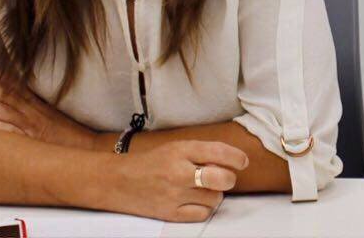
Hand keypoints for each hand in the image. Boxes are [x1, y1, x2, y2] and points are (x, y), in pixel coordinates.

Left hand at [0, 64, 96, 150]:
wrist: (88, 148)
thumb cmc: (65, 133)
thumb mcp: (47, 113)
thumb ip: (28, 104)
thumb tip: (4, 99)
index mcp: (34, 100)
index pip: (10, 82)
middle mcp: (32, 109)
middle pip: (3, 93)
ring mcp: (32, 125)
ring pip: (3, 110)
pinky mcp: (33, 141)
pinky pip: (11, 132)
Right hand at [112, 140, 248, 222]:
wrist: (120, 181)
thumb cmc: (150, 162)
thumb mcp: (174, 148)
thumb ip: (199, 153)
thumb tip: (226, 163)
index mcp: (180, 150)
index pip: (217, 151)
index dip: (235, 157)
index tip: (243, 161)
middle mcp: (179, 171)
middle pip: (221, 178)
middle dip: (228, 178)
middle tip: (225, 177)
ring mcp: (175, 194)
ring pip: (214, 198)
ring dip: (214, 194)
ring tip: (203, 188)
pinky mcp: (171, 213)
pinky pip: (202, 214)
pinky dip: (204, 208)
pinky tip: (196, 201)